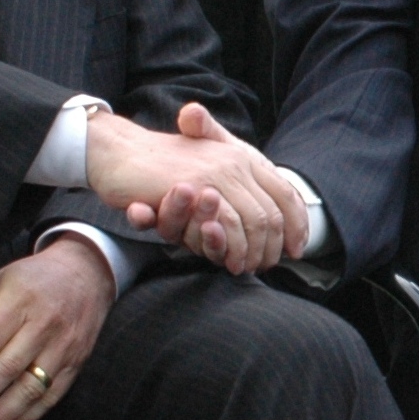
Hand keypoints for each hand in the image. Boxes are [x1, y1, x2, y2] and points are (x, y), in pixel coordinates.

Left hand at [0, 236, 112, 419]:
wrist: (85, 273)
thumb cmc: (32, 279)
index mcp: (21, 298)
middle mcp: (45, 322)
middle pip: (8, 366)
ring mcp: (64, 344)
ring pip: (31, 387)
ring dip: (3, 413)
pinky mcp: (77, 361)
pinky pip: (52, 395)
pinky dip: (29, 416)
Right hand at [90, 103, 304, 273]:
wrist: (122, 152)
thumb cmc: (165, 164)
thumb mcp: (207, 172)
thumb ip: (237, 192)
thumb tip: (272, 224)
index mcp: (244, 156)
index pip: (285, 193)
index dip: (297, 224)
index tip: (297, 250)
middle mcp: (235, 163)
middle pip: (270, 214)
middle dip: (271, 248)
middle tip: (264, 267)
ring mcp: (214, 176)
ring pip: (249, 223)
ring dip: (249, 253)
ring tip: (243, 267)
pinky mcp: (191, 189)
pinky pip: (219, 227)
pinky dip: (225, 248)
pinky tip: (226, 261)